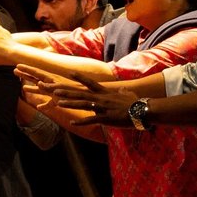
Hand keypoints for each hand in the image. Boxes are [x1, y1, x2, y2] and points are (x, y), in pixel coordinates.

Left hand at [15, 64, 131, 125]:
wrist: (143, 111)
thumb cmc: (136, 103)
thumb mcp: (127, 95)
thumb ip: (122, 92)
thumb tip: (124, 89)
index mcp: (105, 93)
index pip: (89, 83)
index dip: (78, 78)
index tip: (68, 73)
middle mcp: (101, 98)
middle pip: (80, 93)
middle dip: (66, 91)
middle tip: (53, 88)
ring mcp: (102, 108)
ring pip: (83, 104)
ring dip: (70, 103)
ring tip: (58, 101)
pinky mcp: (105, 118)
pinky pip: (91, 120)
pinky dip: (81, 121)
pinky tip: (72, 123)